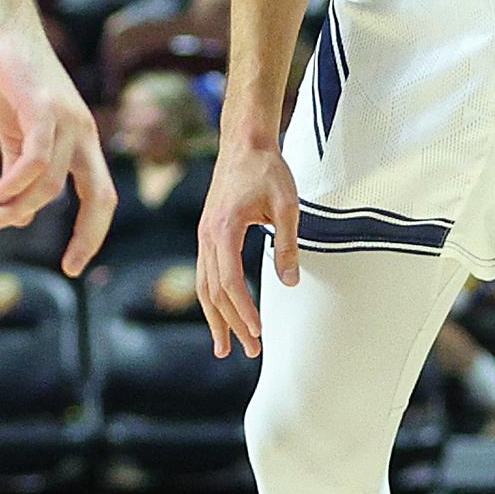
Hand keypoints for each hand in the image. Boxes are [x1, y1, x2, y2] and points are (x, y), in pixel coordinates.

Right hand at [0, 11, 113, 279]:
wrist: (3, 31)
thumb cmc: (10, 79)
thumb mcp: (16, 133)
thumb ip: (18, 171)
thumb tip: (15, 212)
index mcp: (82, 141)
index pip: (101, 195)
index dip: (92, 232)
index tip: (73, 264)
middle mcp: (83, 133)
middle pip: (101, 196)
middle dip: (90, 236)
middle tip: (70, 267)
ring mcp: (67, 120)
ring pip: (52, 182)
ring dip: (20, 207)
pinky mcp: (43, 107)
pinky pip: (36, 158)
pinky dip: (16, 182)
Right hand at [193, 140, 303, 359]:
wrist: (244, 142)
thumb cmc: (267, 170)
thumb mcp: (286, 206)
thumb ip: (286, 245)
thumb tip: (290, 282)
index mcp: (224, 230)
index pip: (230, 281)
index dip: (244, 311)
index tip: (258, 332)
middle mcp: (207, 236)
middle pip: (213, 291)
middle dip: (231, 324)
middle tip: (252, 351)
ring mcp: (204, 236)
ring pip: (204, 287)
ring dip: (216, 318)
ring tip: (226, 347)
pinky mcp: (208, 234)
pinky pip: (206, 274)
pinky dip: (212, 299)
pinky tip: (221, 314)